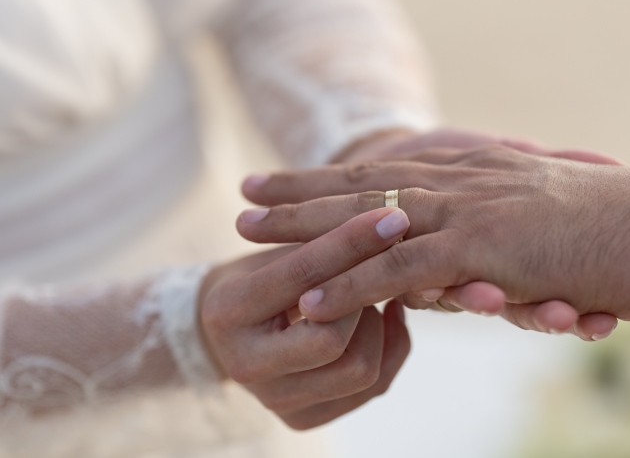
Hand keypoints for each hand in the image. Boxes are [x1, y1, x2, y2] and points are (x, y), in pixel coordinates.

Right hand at [199, 207, 410, 428]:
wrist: (229, 331)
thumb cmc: (259, 276)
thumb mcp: (276, 250)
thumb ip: (318, 241)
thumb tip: (388, 224)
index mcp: (228, 312)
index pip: (303, 278)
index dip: (353, 244)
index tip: (393, 217)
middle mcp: (245, 366)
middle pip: (334, 339)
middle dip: (364, 297)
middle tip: (381, 264)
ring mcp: (275, 400)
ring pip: (360, 370)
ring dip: (378, 326)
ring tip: (370, 296)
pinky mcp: (303, 418)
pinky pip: (372, 387)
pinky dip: (389, 347)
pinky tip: (384, 318)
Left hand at [237, 146, 629, 330]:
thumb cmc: (610, 230)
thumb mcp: (545, 218)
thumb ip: (505, 229)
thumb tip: (482, 250)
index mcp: (473, 175)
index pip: (388, 172)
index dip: (333, 177)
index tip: (290, 179)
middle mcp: (460, 184)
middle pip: (360, 188)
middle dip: (298, 191)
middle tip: (246, 193)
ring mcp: (466, 212)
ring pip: (365, 220)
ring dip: (304, 230)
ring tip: (249, 235)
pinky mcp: (479, 247)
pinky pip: (400, 269)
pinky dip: (352, 286)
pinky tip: (311, 301)